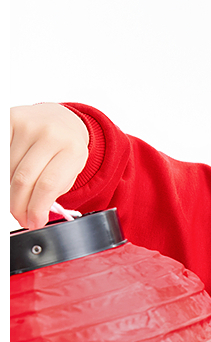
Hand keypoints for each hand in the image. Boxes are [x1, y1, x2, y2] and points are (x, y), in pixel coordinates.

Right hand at [10, 103, 88, 230]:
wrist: (60, 121)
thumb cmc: (64, 151)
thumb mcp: (70, 171)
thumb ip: (53, 191)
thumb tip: (31, 214)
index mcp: (72, 149)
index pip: (47, 185)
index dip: (36, 208)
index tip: (32, 222)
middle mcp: (50, 134)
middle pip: (23, 180)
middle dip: (19, 205)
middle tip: (21, 217)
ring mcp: (28, 124)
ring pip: (8, 170)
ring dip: (9, 191)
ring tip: (17, 197)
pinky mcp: (9, 119)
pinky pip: (2, 155)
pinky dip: (4, 173)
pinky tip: (10, 180)